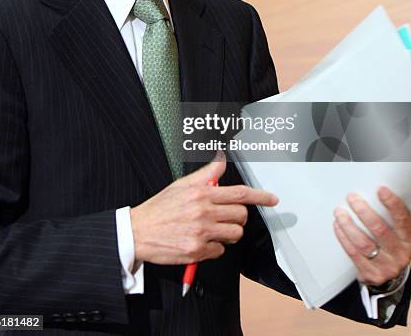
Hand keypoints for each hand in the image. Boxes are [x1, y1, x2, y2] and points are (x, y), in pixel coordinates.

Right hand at [130, 152, 277, 264]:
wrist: (138, 231)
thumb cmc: (160, 208)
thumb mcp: (182, 184)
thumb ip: (206, 173)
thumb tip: (221, 158)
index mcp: (201, 193)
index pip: (238, 193)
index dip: (260, 196)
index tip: (272, 199)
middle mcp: (203, 211)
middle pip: (241, 215)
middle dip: (238, 217)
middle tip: (226, 217)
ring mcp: (201, 232)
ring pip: (234, 234)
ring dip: (228, 233)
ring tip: (213, 230)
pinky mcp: (197, 251)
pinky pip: (220, 251)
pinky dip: (214, 248)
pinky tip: (201, 242)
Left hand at [333, 186, 410, 285]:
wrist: (391, 275)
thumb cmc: (393, 245)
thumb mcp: (400, 233)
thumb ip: (392, 218)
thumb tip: (374, 192)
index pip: (403, 221)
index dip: (393, 205)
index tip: (381, 191)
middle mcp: (400, 255)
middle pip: (380, 230)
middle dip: (363, 211)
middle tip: (352, 198)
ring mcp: (386, 267)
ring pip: (363, 243)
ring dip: (348, 225)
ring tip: (339, 212)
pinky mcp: (371, 274)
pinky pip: (354, 253)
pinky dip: (344, 238)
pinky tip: (338, 227)